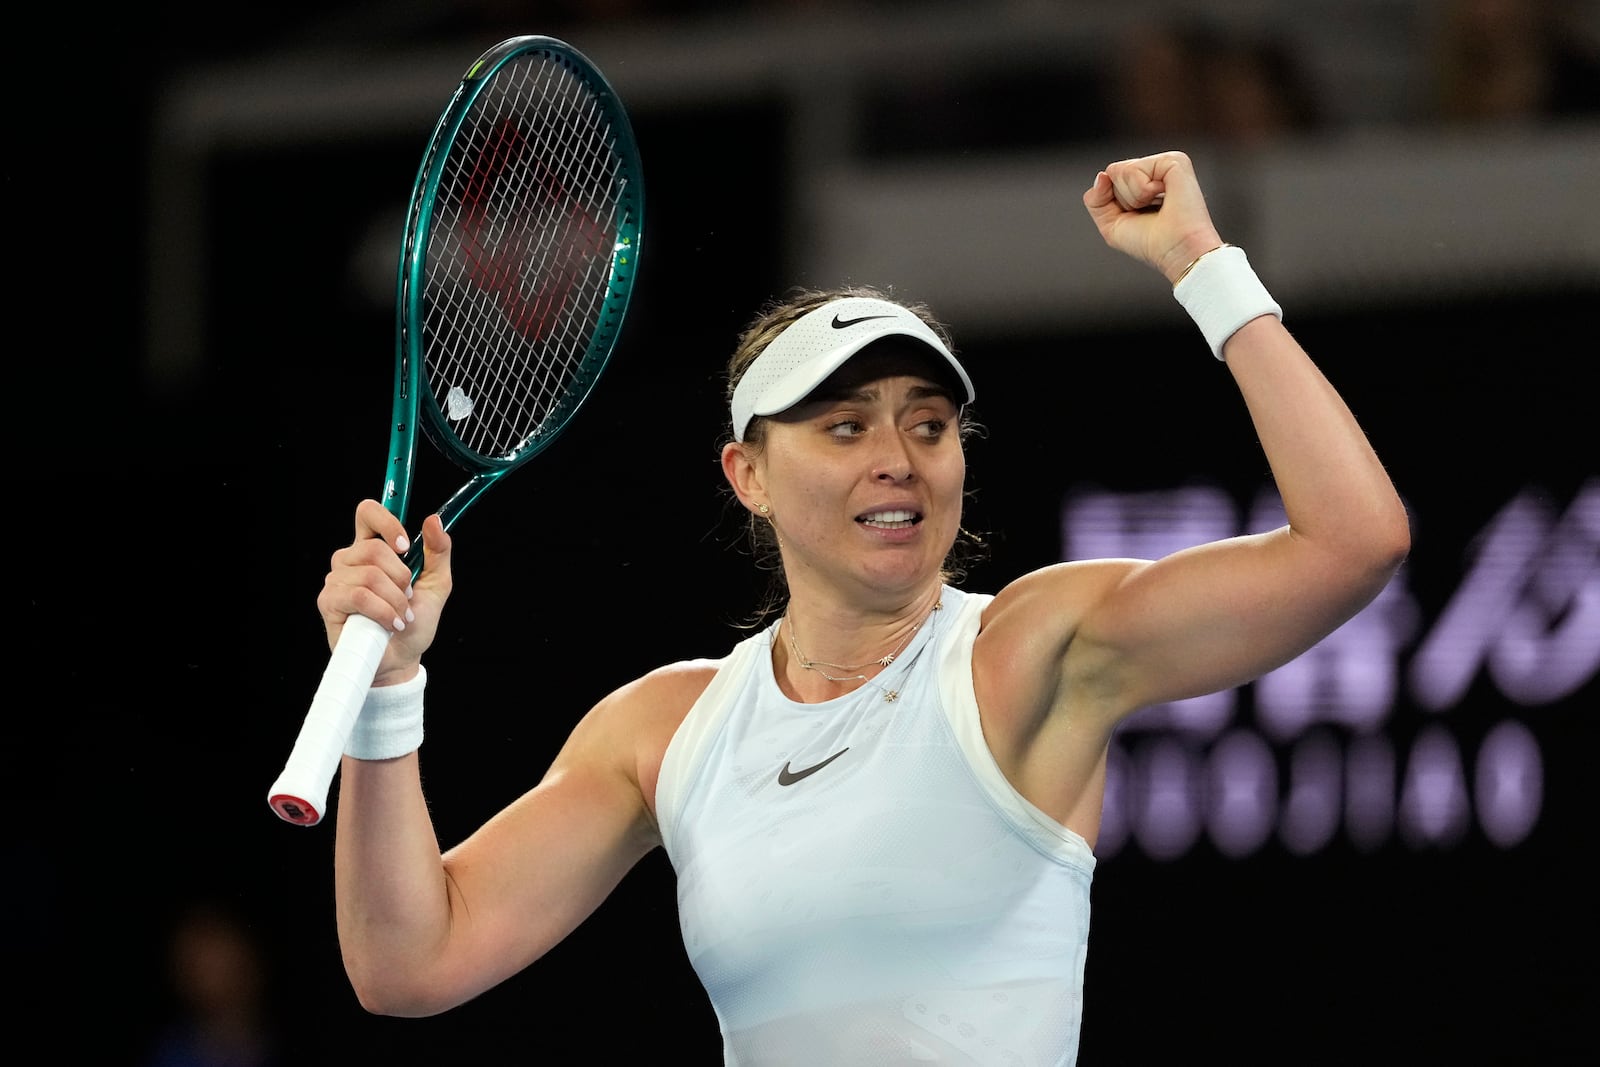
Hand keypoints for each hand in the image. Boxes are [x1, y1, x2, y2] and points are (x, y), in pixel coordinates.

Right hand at [316, 499, 453, 683]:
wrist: (402, 659)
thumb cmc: (413, 622)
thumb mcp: (437, 584)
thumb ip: (438, 552)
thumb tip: (433, 520)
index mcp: (373, 549)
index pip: (368, 513)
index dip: (387, 522)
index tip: (406, 545)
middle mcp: (350, 559)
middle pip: (375, 549)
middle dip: (402, 578)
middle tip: (407, 598)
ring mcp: (337, 579)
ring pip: (371, 575)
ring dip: (396, 601)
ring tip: (399, 616)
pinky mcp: (329, 601)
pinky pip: (361, 596)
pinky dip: (383, 612)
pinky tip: (389, 624)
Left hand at [1082, 150, 1224, 284]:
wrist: (1176, 250)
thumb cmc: (1151, 243)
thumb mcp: (1110, 224)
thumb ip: (1095, 199)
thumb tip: (1102, 175)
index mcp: (1143, 182)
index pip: (1108, 180)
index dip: (1114, 204)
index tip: (1138, 216)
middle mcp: (1154, 170)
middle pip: (1111, 173)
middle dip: (1122, 200)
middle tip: (1149, 211)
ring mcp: (1164, 163)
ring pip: (1118, 171)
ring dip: (1133, 197)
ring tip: (1157, 206)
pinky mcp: (1173, 160)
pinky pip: (1133, 170)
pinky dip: (1142, 191)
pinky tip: (1164, 197)